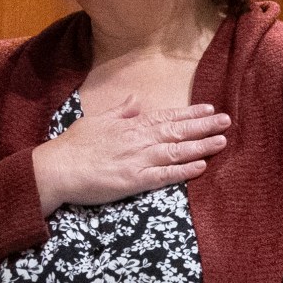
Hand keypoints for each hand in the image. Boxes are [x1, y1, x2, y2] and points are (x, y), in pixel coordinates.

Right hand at [33, 95, 229, 210]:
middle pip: (178, 131)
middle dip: (204, 125)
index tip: (210, 108)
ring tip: (222, 140)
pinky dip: (184, 170)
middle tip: (227, 120)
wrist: (55, 169)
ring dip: (201, 146)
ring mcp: (138, 160)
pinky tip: (201, 166)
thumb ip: (120, 112)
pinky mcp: (134, 181)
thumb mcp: (96, 121)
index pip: (167, 117)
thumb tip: (135, 101)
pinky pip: (164, 175)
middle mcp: (138, 141)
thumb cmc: (72, 146)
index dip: (190, 113)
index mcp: (130, 126)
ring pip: (176, 151)